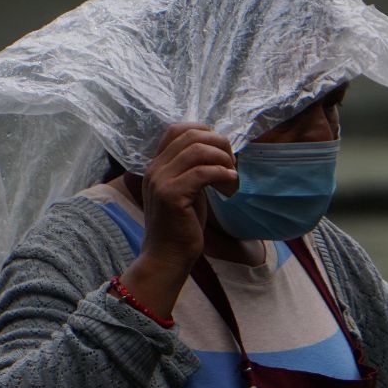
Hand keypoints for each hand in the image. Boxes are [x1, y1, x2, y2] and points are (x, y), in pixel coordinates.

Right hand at [141, 123, 237, 268]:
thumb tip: (217, 150)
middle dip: (218, 144)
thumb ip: (192, 170)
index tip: (220, 150)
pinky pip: (202, 173)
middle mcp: (155, 169)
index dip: (203, 131)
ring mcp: (161, 181)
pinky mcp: (171, 195)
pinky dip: (222, 174)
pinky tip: (231, 185)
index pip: (176, 129)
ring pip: (197, 150)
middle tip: (232, 164)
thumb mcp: (185, 190)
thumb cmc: (180, 226)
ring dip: (222, 160)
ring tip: (231, 177)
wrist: (166, 257)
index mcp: (156, 165)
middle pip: (190, 136)